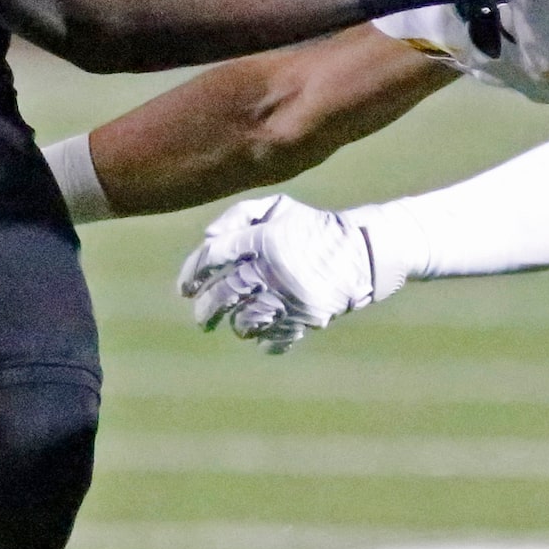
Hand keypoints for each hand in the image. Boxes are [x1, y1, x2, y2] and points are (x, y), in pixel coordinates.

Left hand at [177, 193, 375, 352]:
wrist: (363, 252)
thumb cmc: (313, 228)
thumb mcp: (281, 207)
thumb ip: (240, 215)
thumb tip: (207, 239)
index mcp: (264, 237)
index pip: (214, 256)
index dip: (192, 273)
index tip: (185, 289)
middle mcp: (273, 268)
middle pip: (225, 293)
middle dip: (205, 310)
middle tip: (202, 318)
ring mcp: (290, 296)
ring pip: (245, 320)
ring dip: (235, 325)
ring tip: (235, 324)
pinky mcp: (306, 318)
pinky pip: (274, 337)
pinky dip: (264, 340)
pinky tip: (262, 336)